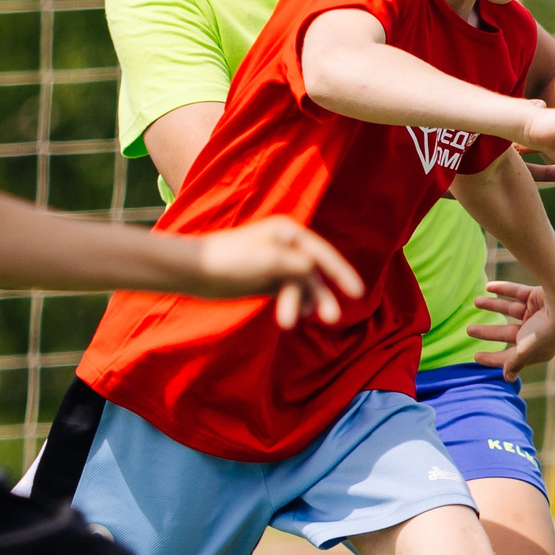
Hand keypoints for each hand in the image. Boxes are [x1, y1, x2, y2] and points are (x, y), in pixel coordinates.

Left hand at [187, 216, 366, 327]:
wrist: (196, 270)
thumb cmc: (228, 259)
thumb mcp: (265, 260)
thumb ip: (293, 265)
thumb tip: (313, 271)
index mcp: (288, 233)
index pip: (323, 254)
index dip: (342, 273)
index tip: (358, 293)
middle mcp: (286, 246)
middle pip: (314, 274)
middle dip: (321, 296)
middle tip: (330, 319)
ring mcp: (277, 264)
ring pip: (301, 287)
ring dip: (303, 304)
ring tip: (291, 322)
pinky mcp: (266, 279)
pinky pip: (289, 293)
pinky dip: (293, 305)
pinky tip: (291, 318)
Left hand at [466, 276, 554, 376]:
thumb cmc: (544, 332)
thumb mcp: (525, 351)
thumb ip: (514, 363)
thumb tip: (507, 378)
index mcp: (536, 349)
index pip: (510, 356)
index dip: (493, 358)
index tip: (475, 357)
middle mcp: (536, 331)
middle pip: (507, 333)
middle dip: (487, 332)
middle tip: (468, 330)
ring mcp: (537, 313)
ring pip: (510, 310)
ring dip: (492, 305)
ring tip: (475, 301)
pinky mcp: (537, 296)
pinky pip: (517, 292)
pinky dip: (503, 289)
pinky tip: (488, 286)